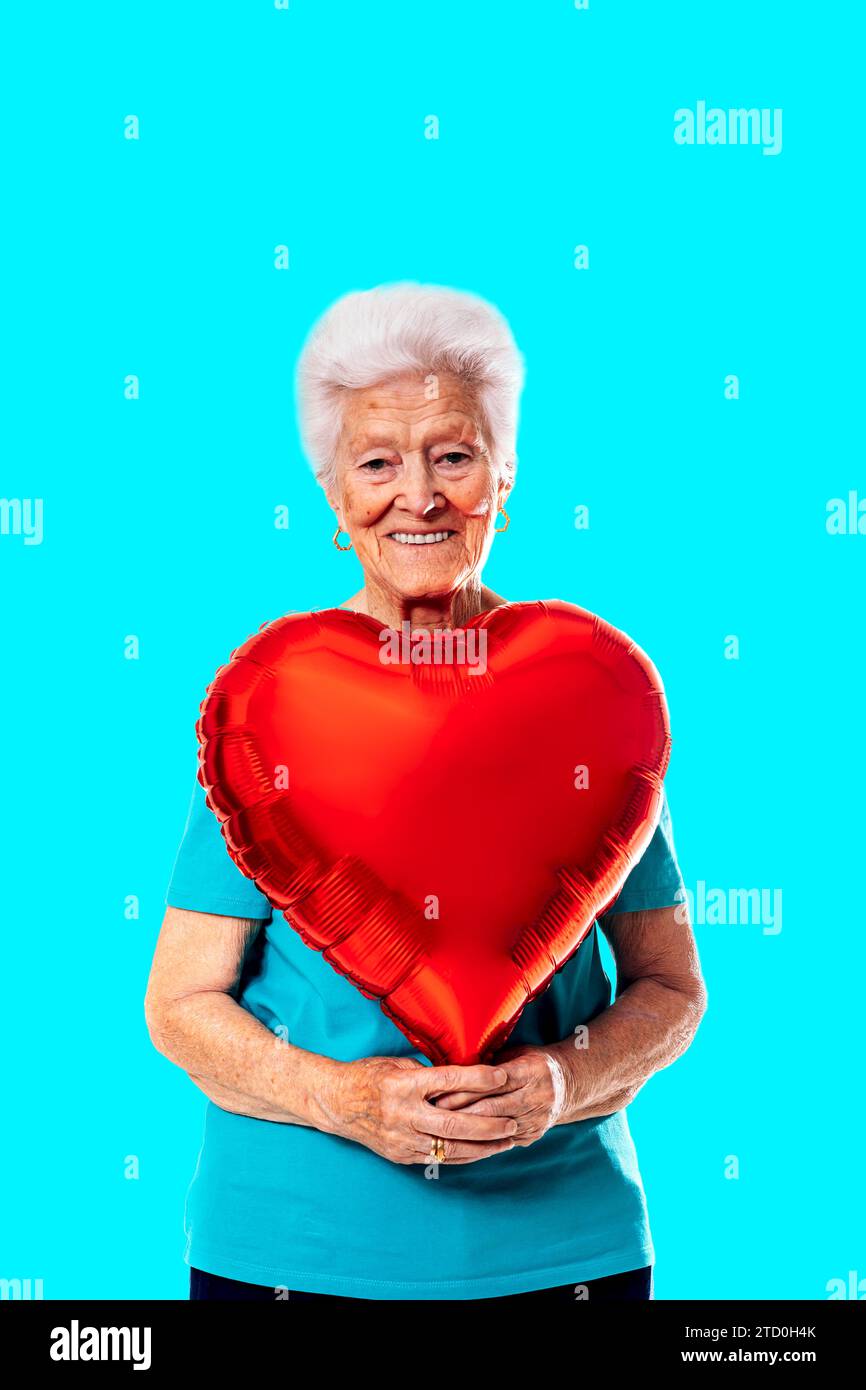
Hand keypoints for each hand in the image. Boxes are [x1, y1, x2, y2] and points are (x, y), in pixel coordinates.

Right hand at [324, 1055, 518, 1164]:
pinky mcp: (400, 1155)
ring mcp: (401, 1138)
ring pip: (449, 1147)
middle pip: (454, 1122)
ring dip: (482, 1146)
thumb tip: (463, 1075)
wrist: (335, 1103)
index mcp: (404, 1084)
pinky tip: (481, 1152)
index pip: (449, 1081)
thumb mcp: (397, 1065)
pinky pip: (437, 1159)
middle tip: (512, 1121)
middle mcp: (403, 1113)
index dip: (478, 1079)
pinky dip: (462, 1156)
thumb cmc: (368, 1076)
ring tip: (507, 1141)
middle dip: (488, 1124)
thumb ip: (428, 1073)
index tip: (501, 1075)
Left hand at [433, 1044, 567, 1145]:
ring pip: (496, 1128)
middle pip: (492, 1107)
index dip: (465, 1089)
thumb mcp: (517, 1052)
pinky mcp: (534, 1134)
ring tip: (443, 1129)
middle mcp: (537, 1095)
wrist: (569, 1084)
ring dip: (468, 1129)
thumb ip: (492, 1060)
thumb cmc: (534, 1062)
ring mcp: (537, 1118)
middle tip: (434, 1114)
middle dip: (460, 1112)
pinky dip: (482, 1141)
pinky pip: (503, 1141)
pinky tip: (462, 1140)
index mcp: (531, 1070)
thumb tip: (457, 1064)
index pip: (492, 1082)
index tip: (440, 1093)